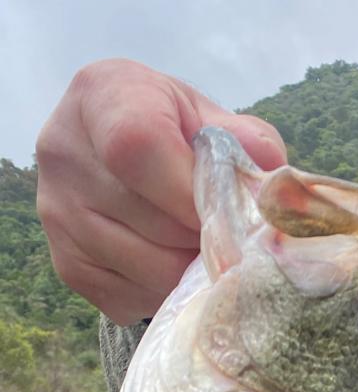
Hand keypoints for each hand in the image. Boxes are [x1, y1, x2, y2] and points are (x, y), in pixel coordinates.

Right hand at [36, 59, 286, 324]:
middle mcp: (63, 150)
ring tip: (204, 249)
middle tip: (229, 237)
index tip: (224, 211)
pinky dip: (166, 292)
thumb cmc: (180, 134)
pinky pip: (131, 296)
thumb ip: (248, 142)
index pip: (137, 146)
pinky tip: (174, 264)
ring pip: (146, 267)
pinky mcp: (67, 265)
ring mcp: (56, 212)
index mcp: (101, 94)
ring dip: (190, 271)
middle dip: (203, 239)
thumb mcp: (214, 120)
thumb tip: (268, 186)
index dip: (189, 191)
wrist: (126, 157)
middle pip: (149, 219)